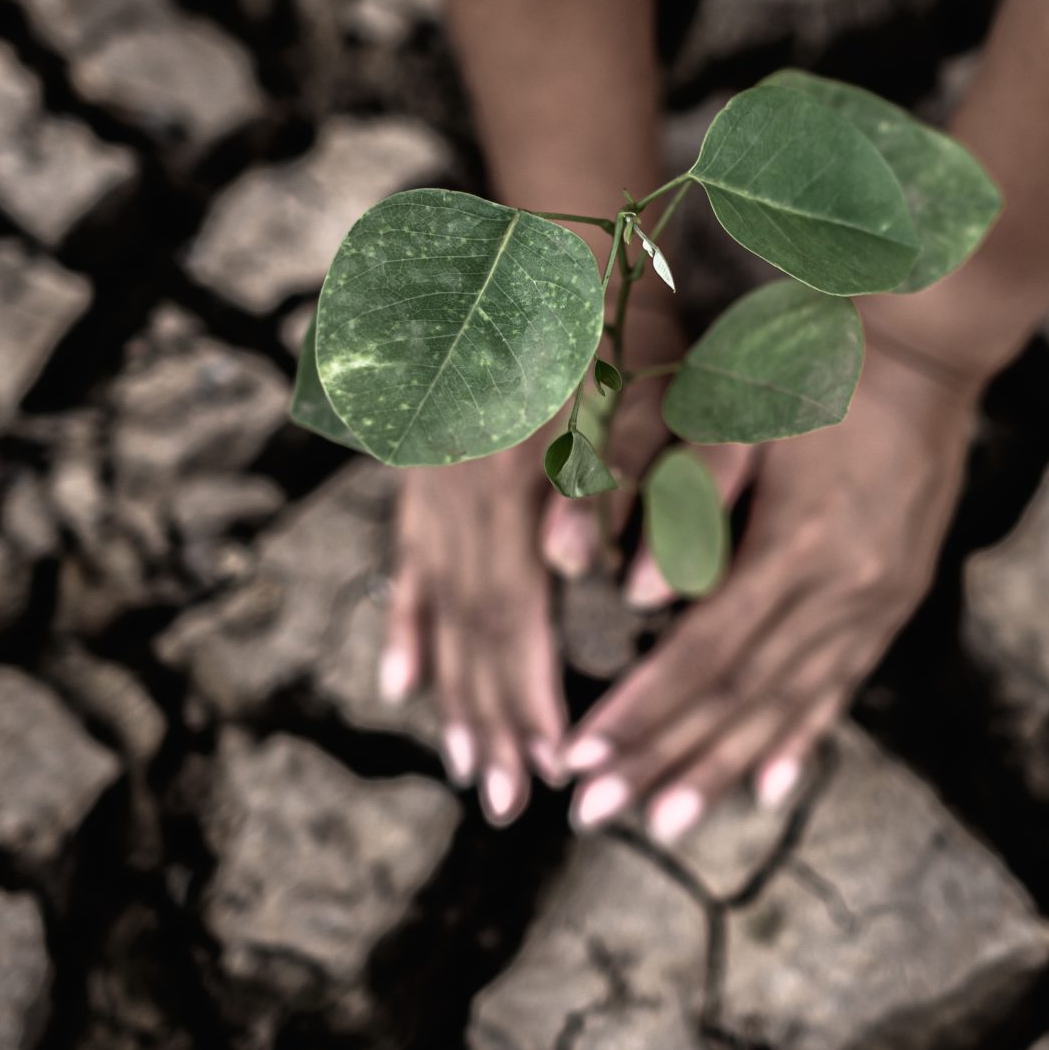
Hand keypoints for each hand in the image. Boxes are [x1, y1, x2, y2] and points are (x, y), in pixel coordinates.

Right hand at [379, 299, 683, 825]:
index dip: (532, 690)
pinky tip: (403, 683)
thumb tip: (572, 567)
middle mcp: (461, 487)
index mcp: (516, 474)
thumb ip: (614, 478)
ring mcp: (434, 481)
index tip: (554, 762)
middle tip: (506, 803)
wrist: (560, 245)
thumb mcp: (646, 394)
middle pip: (473, 625)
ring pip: (440, 606)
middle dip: (491, 719)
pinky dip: (407, 627)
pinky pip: (409, 564)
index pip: (517, 608)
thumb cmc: (627, 327)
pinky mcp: (426, 473)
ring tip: (465, 769)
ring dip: (453, 693)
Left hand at [556, 325, 982, 840]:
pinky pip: (842, 687)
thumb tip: (636, 594)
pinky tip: (769, 788)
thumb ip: (688, 499)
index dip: (639, 713)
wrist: (924, 347)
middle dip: (661, 762)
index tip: (580, 757)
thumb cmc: (813, 365)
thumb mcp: (739, 415)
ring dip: (722, 770)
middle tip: (594, 816)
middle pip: (738, 698)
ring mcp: (877, 603)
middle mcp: (842, 592)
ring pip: (788, 707)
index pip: (701, 654)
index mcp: (797, 546)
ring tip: (666, 825)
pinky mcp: (895, 600)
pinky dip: (799, 740)